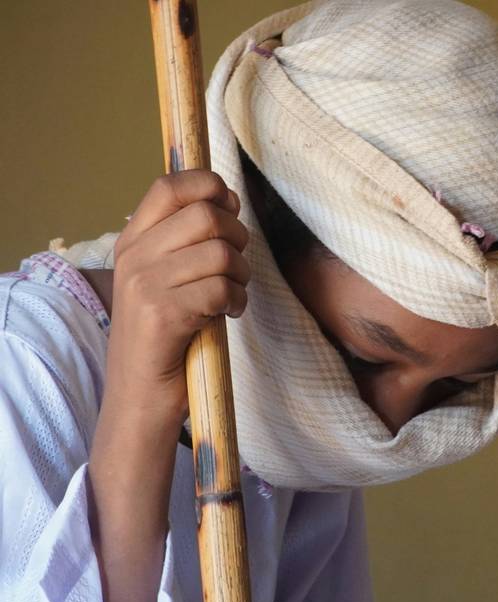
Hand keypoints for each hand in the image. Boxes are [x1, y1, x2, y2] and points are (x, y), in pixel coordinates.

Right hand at [105, 170, 248, 422]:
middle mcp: (133, 258)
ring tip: (230, 296)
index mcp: (132, 242)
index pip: (169, 186)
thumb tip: (227, 201)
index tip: (230, 209)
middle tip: (235, 267)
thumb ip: (184, 241)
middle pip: (207, 216)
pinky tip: (227, 315)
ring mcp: (144, 286)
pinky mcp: (162, 315)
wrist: (139, 397)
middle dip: (238, 239)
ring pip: (221, 254)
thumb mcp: (165, 279)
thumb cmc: (166, 336)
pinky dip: (237, 302)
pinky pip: (222, 289)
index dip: (210, 187)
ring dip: (241, 276)